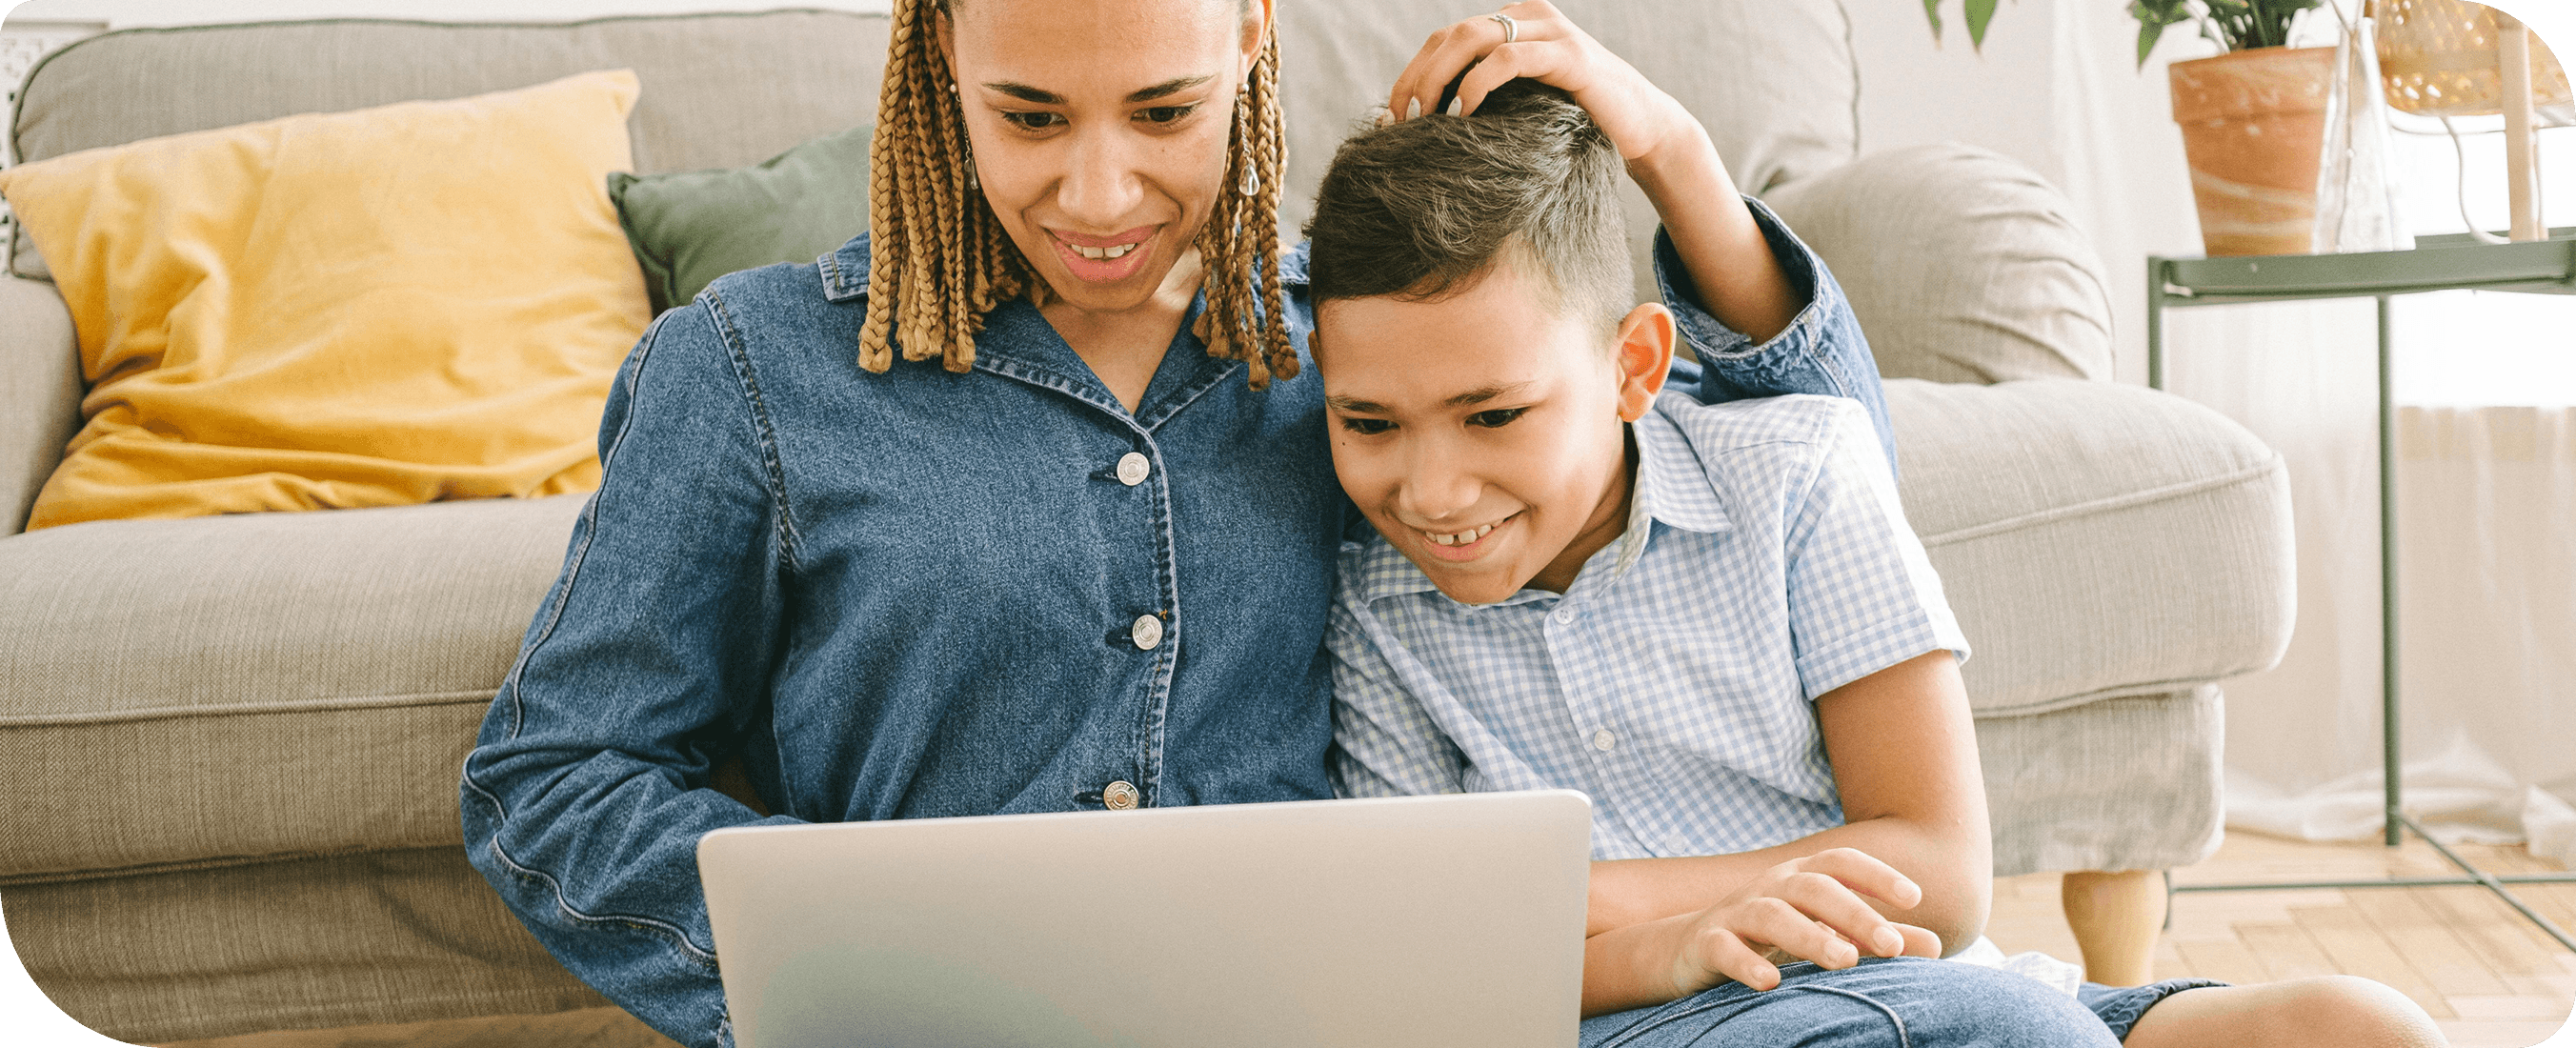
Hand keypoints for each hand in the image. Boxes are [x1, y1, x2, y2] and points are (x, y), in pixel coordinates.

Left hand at [1385, 1, 1701, 168]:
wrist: (1640, 129)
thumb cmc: (1574, 123)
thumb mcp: (1520, 102)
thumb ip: (1482, 93)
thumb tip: (1420, 117)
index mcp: (1514, 21)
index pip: (1445, 38)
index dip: (1412, 73)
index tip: (1391, 116)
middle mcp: (1530, 14)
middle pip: (1452, 35)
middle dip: (1417, 77)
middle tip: (1398, 120)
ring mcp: (1551, 31)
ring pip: (1474, 39)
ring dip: (1438, 79)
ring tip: (1423, 119)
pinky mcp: (1570, 56)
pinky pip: (1509, 59)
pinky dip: (1477, 84)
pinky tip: (1462, 113)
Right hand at [1654, 848, 1941, 996]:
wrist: (1689, 949)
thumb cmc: (1770, 938)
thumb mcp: (1825, 934)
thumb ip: (1875, 939)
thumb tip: (1936, 946)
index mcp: (1801, 879)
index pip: (1841, 863)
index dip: (1877, 875)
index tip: (1914, 898)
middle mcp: (1770, 888)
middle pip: (1813, 887)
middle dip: (1854, 913)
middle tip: (1891, 945)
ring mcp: (1735, 913)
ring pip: (1771, 914)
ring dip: (1809, 936)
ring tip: (1844, 960)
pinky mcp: (1707, 942)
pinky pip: (1724, 947)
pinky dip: (1746, 962)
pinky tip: (1771, 982)